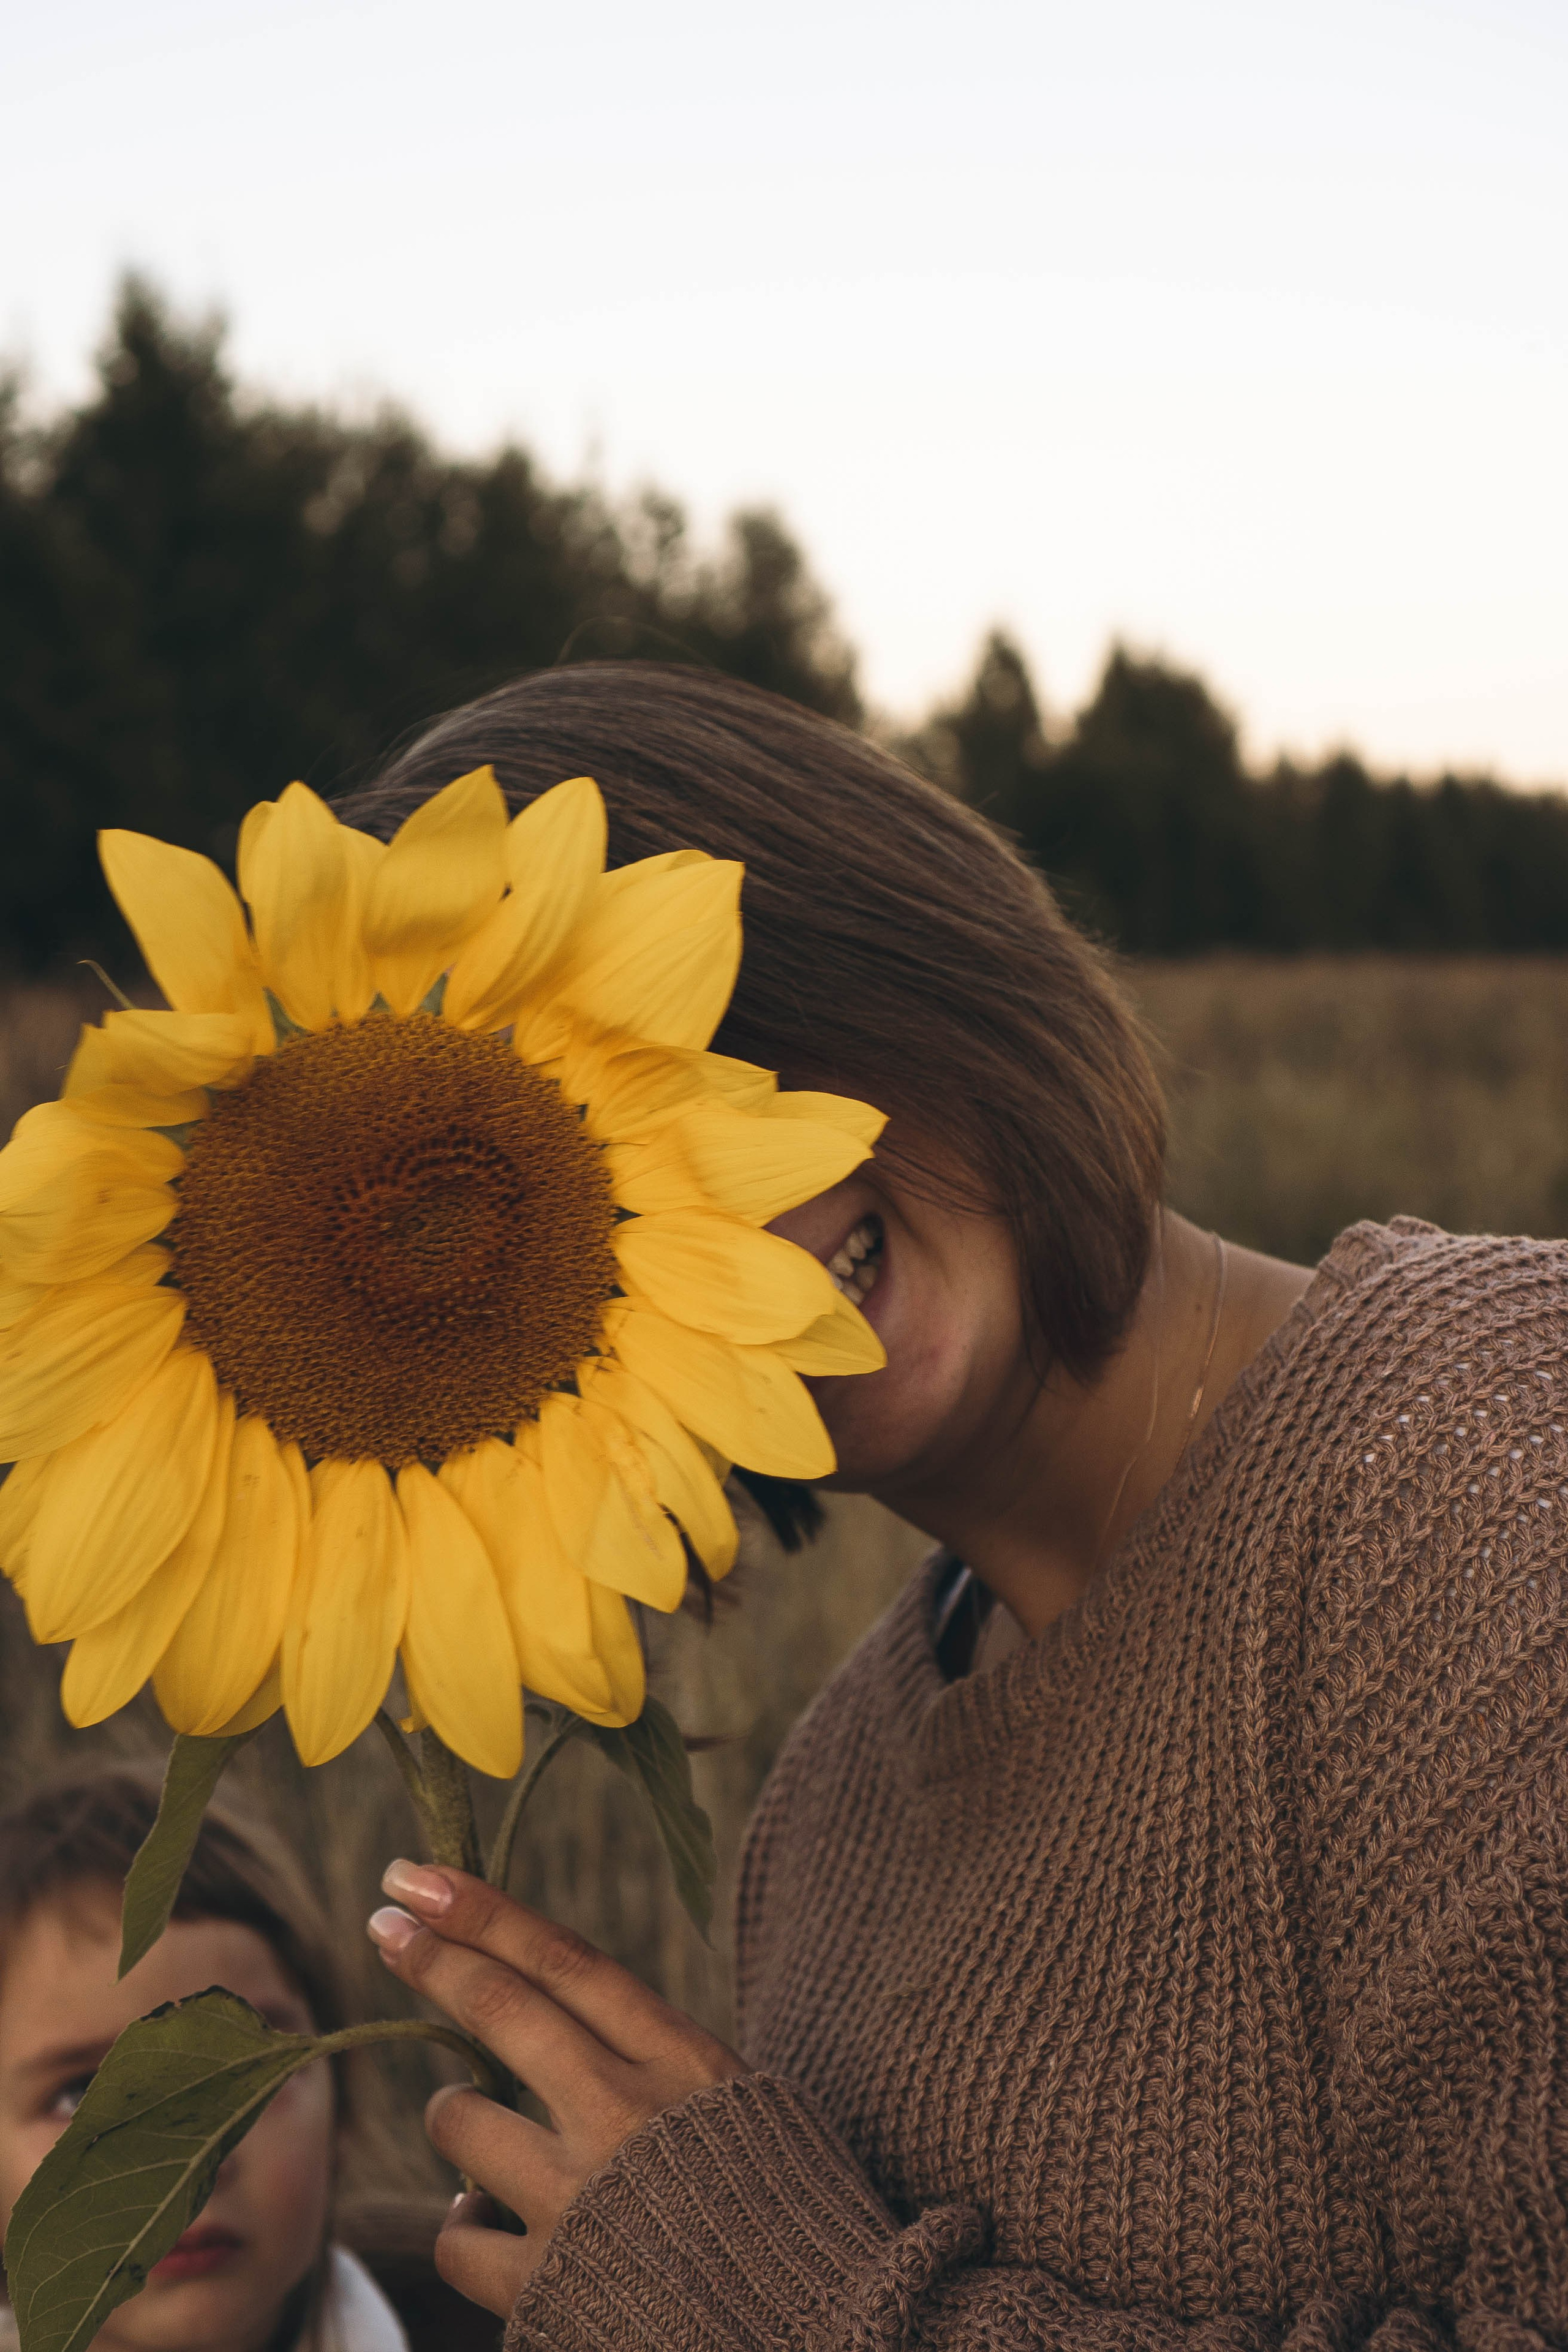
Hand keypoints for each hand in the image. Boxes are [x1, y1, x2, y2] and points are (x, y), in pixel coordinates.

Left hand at [367, 1862, 747, 2314]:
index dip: (488, 1913)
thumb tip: (562, 2015)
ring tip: (480, 2130)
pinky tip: (492, 2226)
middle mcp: (626, 2116)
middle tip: (386, 1919)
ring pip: (460, 2120)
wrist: (816, 2332)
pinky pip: (459, 2237)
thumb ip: (656, 2062)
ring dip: (456, 2114)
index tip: (427, 1877)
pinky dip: (466, 2226)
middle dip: (433, 1955)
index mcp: (683, 2063)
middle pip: (503, 2008)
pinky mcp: (547, 2286)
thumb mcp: (744, 2107)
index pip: (566, 1961)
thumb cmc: (786, 2216)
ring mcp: (580, 2199)